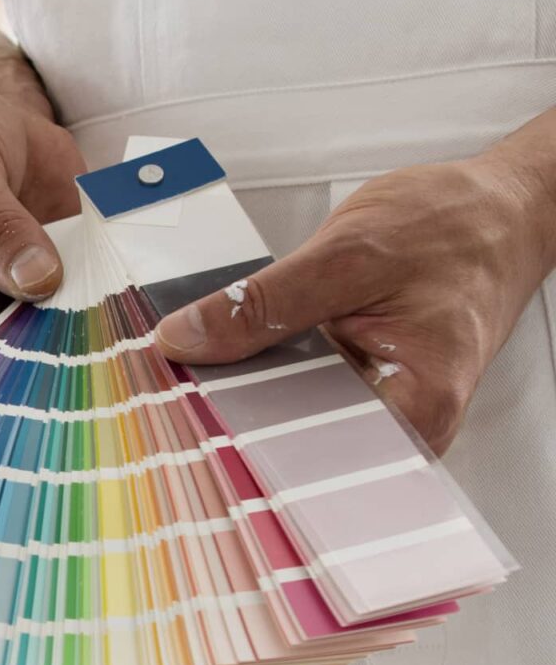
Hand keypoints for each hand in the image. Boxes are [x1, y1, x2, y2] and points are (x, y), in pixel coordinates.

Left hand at [153, 151, 555, 452]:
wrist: (499, 211)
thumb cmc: (455, 230)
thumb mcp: (349, 254)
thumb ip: (264, 304)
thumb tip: (186, 338)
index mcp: (413, 406)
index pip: (305, 453)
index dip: (234, 441)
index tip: (172, 423)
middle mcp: (399, 426)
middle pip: (292, 446)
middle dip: (227, 423)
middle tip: (165, 402)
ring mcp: (376, 413)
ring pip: (287, 423)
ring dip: (237, 402)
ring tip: (185, 385)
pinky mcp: (355, 392)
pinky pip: (295, 399)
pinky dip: (259, 383)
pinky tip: (224, 370)